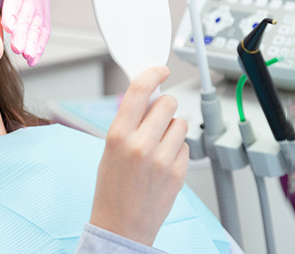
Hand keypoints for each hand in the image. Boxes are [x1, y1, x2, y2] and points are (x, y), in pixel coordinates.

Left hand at [0, 0, 52, 66]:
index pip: (17, 0)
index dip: (13, 12)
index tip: (8, 26)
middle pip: (28, 18)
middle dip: (23, 34)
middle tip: (16, 48)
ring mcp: (41, 10)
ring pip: (37, 28)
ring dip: (32, 43)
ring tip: (26, 56)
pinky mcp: (44, 20)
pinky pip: (43, 34)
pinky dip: (39, 48)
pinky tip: (32, 60)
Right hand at [90, 66, 188, 245]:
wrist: (120, 225)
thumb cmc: (110, 188)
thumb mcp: (109, 148)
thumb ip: (128, 122)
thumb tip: (148, 97)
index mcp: (118, 135)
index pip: (139, 91)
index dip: (152, 74)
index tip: (161, 70)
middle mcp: (141, 144)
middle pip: (167, 103)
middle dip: (164, 105)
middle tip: (156, 117)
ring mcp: (162, 159)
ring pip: (180, 122)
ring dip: (171, 127)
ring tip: (158, 144)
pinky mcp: (178, 172)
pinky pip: (186, 145)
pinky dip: (177, 149)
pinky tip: (164, 162)